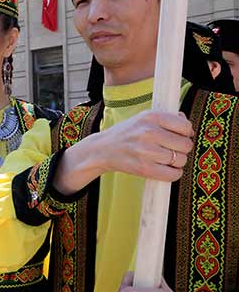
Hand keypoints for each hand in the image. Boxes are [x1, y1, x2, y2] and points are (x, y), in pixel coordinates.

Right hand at [54, 110, 193, 195]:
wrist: (102, 149)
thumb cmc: (126, 134)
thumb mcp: (143, 118)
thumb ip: (167, 119)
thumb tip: (189, 128)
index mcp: (151, 116)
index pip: (185, 126)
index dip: (185, 133)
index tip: (177, 136)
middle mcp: (149, 132)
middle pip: (185, 145)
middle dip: (181, 149)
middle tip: (171, 149)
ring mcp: (146, 151)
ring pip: (180, 160)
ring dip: (176, 162)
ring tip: (164, 159)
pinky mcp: (144, 168)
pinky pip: (173, 175)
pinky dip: (173, 174)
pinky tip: (164, 169)